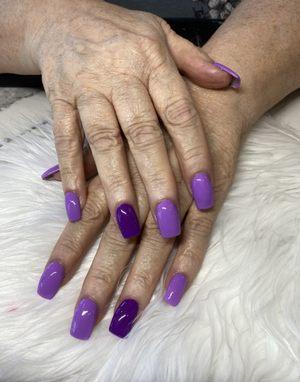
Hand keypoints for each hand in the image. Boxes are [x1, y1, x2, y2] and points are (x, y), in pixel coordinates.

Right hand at [28, 0, 236, 236]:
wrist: (62, 14)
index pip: (179, 113)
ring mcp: (86, 87)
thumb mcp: (162, 34)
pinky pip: (63, 138)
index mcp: (153, 61)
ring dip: (115, 184)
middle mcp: (120, 76)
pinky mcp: (58, 98)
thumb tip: (230, 80)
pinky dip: (69, 172)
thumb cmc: (120, 31)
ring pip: (103, 141)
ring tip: (126, 224)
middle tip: (168, 222)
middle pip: (142, 134)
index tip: (206, 191)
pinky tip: (75, 205)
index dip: (193, 153)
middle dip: (157, 179)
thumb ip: (195, 61)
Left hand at [37, 81, 243, 338]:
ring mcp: (178, 198)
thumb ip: (85, 161)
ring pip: (155, 247)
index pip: (85, 222)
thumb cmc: (155, 120)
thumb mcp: (116, 133)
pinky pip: (199, 237)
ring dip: (140, 284)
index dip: (66, 253)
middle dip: (99, 283)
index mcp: (117, 175)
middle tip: (81, 323)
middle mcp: (144, 190)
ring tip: (123, 320)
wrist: (206, 101)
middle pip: (118, 243)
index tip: (47, 286)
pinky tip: (173, 294)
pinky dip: (187, 264)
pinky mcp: (208, 200)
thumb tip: (48, 177)